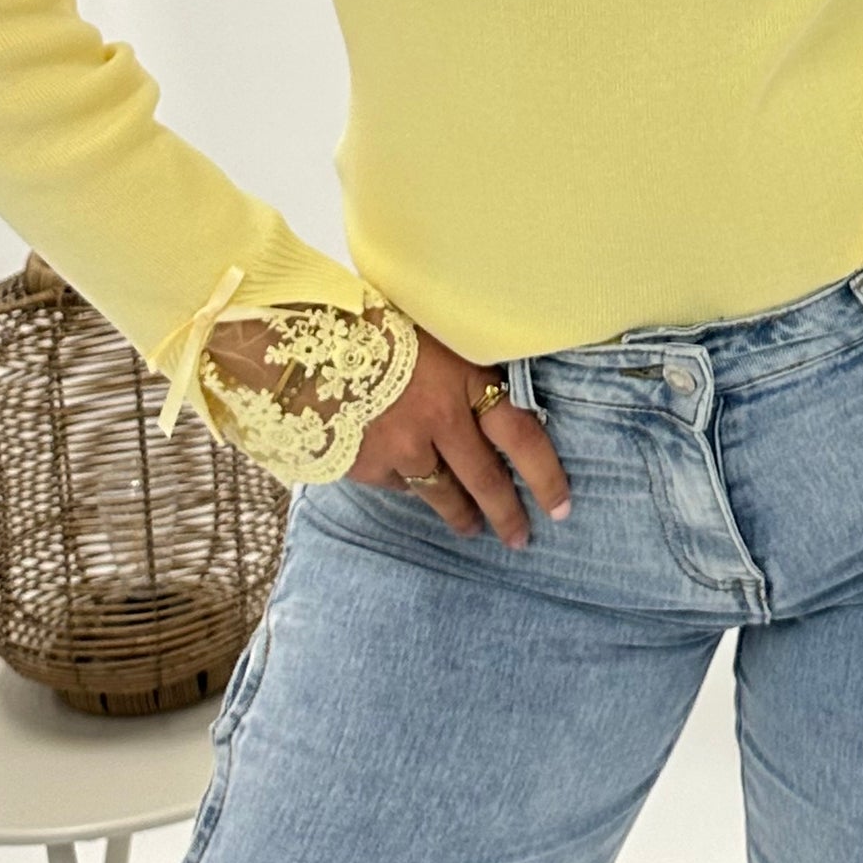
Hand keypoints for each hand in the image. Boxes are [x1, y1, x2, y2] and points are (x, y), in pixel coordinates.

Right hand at [348, 323, 570, 545]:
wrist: (301, 345)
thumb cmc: (375, 324)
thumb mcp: (436, 335)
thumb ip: (464, 369)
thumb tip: (495, 392)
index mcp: (465, 380)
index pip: (521, 436)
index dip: (546, 475)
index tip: (561, 504)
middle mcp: (441, 421)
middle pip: (486, 480)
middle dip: (508, 514)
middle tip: (521, 538)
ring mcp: (404, 448)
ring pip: (443, 494)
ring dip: (463, 516)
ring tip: (474, 529)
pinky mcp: (369, 466)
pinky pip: (401, 485)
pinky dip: (412, 487)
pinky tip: (415, 487)